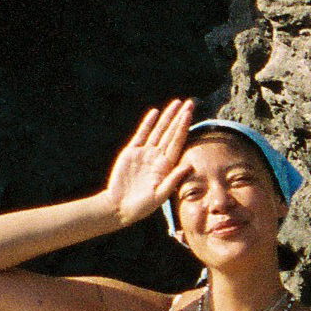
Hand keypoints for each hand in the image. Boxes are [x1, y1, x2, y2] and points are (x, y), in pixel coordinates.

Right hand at [104, 98, 194, 229]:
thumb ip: (173, 179)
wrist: (119, 207)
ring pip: (158, 130)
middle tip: (190, 102)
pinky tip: (155, 113)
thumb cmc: (141, 206)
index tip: (190, 114)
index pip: (177, 142)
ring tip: (176, 103)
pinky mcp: (131, 152)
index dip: (184, 128)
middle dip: (180, 117)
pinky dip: (148, 123)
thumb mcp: (159, 195)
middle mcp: (157, 157)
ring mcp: (144, 153)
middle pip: (171, 133)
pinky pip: (141, 135)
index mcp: (166, 166)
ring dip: (167, 117)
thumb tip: (189, 164)